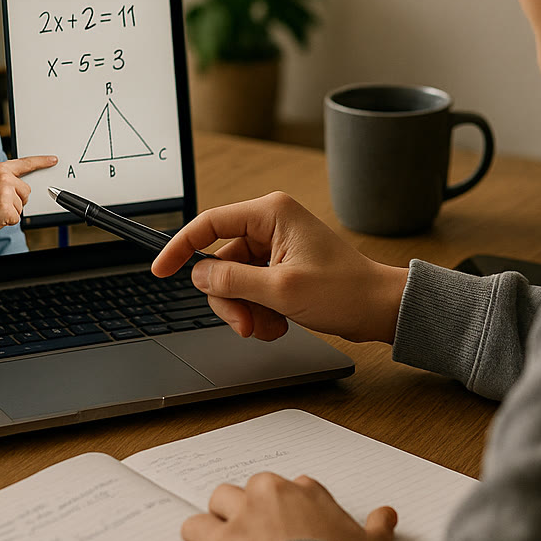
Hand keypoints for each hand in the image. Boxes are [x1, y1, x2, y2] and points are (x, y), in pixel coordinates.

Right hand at [0, 155, 56, 238]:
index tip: (53, 159)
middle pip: (26, 191)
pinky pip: (16, 218)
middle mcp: (5, 179)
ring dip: (10, 211)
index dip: (41, 162)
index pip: (25, 164)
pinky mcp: (7, 209)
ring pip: (21, 206)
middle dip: (16, 200)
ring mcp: (6, 194)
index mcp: (0, 170)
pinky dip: (7, 221)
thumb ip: (2, 180)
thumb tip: (16, 185)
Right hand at [151, 192, 408, 343]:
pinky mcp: (281, 269)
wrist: (380, 309)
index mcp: (271, 213)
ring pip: (234, 282)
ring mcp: (275, 248)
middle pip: (220, 262)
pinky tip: (279, 324)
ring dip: (245, 310)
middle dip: (228, 298)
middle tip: (245, 325)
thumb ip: (234, 281)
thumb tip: (198, 275)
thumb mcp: (282, 289)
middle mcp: (271, 225)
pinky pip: (251, 291)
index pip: (209, 223)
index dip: (181, 247)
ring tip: (270, 327)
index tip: (160, 270)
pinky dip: (258, 312)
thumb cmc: (345, 291)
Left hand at [181, 473, 397, 540]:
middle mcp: (274, 494)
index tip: (295, 520)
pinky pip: (197, 526)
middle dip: (257, 503)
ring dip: (223, 511)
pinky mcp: (220, 540)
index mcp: (309, 492)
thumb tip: (388, 514)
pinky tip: (198, 538)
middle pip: (257, 486)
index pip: (297, 485)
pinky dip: (196, 533)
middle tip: (263, 527)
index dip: (294, 504)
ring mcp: (244, 515)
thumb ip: (380, 527)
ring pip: (222, 497)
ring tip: (228, 527)